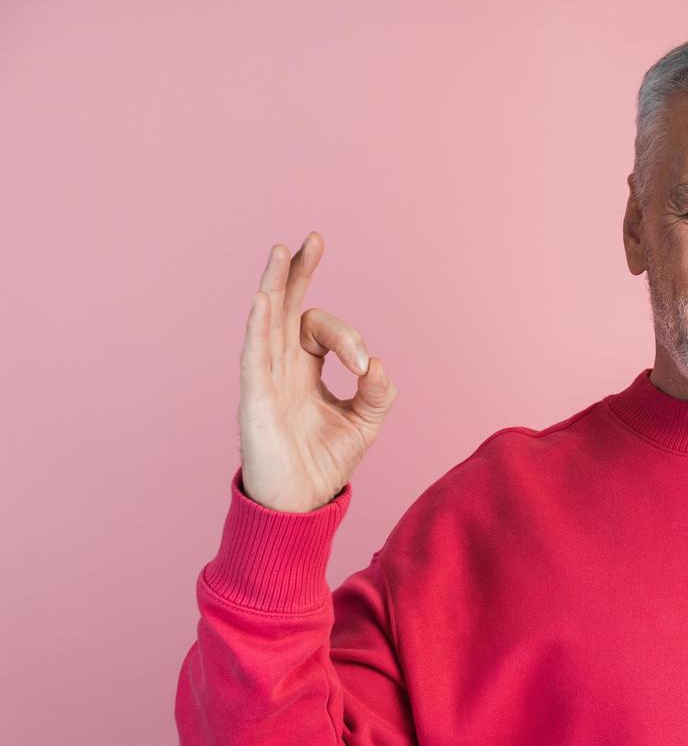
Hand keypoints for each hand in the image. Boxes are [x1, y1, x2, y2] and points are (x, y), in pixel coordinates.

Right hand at [238, 232, 396, 512]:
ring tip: (281, 251)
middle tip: (312, 239)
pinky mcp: (255, 400)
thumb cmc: (325, 463)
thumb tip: (376, 363)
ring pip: (265, 322)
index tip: (364, 366)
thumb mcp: (365, 423)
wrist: (301, 506)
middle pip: (284, 308)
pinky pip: (253, 356)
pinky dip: (257, 326)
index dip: (347, 339)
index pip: (319, 329)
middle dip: (298, 273)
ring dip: (273, 285)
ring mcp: (264, 381)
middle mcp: (280, 367)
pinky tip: (261, 299)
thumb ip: (377, 393)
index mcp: (303, 369)